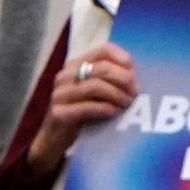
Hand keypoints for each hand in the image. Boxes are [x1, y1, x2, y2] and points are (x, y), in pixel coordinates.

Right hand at [28, 41, 136, 167]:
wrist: (54, 139)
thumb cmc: (79, 113)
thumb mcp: (94, 92)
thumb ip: (108, 80)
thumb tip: (133, 75)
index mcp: (75, 65)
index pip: (102, 50)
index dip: (121, 58)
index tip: (134, 71)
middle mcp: (65, 76)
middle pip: (101, 68)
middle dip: (123, 79)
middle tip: (135, 92)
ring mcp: (60, 94)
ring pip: (95, 86)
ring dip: (116, 94)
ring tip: (127, 103)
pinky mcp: (58, 113)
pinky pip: (87, 107)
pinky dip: (104, 109)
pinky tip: (114, 113)